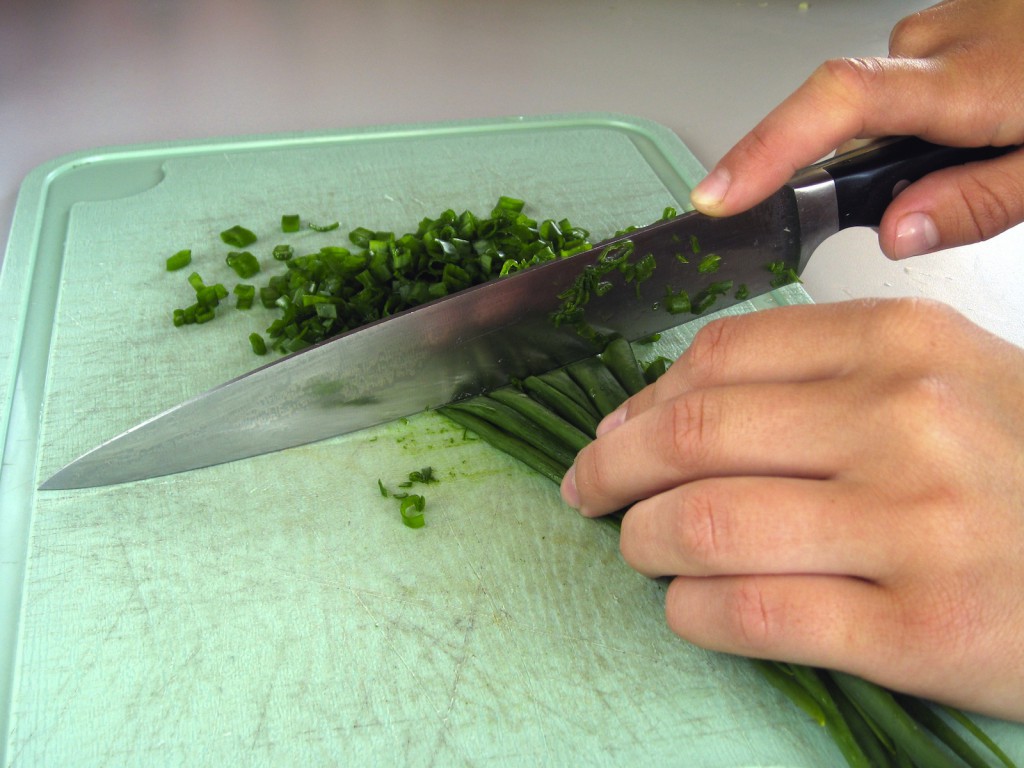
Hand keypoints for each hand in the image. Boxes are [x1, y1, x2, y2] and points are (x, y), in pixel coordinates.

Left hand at [561, 299, 1023, 721]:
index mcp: (904, 344)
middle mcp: (906, 422)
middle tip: (589, 492)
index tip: (614, 430)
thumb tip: (668, 406)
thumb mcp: (942, 379)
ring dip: (644, 541)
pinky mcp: (920, 631)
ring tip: (643, 549)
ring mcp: (914, 527)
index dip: (642, 400)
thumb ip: (817, 377)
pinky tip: (690, 607)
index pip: (720, 358)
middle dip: (611, 469)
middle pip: (692, 435)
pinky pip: (749, 611)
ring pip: (704, 524)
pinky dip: (691, 611)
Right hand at [690, 0, 1023, 259]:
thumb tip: (895, 233)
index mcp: (974, 80)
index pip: (838, 105)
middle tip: (936, 197)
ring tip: (993, 151)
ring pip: (885, 105)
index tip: (718, 195)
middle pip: (848, 114)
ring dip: (914, 144)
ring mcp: (946, 26)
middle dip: (871, 170)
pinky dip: (928, 118)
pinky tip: (988, 121)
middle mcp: (943, 42)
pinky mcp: (952, 25)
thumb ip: (977, 202)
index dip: (765, 149)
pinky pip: (909, 81)